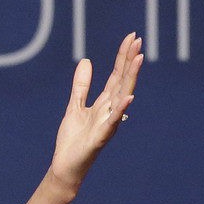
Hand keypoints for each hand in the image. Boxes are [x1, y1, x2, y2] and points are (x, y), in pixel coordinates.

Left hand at [49, 33, 142, 192]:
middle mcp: (110, 110)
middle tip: (138, 40)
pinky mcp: (101, 136)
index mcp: (104, 103)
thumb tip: (86, 61)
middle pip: (123, 81)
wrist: (65, 165)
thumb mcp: (74, 106)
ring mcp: (108, 122)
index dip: (123, 57)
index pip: (116, 75)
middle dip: (129, 61)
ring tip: (138, 59)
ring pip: (122, 96)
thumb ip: (81, 86)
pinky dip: (121, 109)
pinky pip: (114, 121)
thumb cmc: (73, 139)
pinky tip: (129, 96)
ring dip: (130, 77)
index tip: (131, 38)